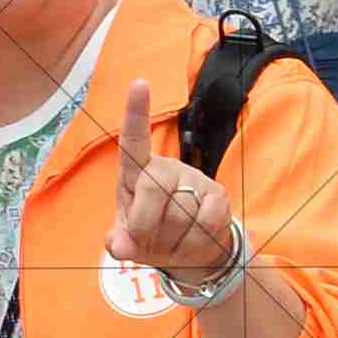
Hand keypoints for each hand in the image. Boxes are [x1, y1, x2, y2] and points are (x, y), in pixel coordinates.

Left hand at [111, 78, 245, 291]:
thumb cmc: (151, 236)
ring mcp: (194, 179)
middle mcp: (166, 168)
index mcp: (136, 173)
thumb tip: (119, 246)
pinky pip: (205, 222)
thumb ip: (118, 241)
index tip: (139, 83)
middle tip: (148, 240)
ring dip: (171, 240)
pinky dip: (194, 242)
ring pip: (180, 212)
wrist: (191, 254)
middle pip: (153, 188)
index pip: (134, 140)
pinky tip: (192, 240)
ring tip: (171, 241)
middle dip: (146, 224)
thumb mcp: (128, 240)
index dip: (136, 113)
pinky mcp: (218, 196)